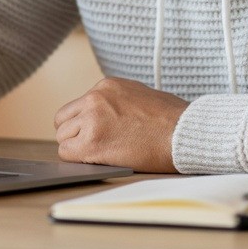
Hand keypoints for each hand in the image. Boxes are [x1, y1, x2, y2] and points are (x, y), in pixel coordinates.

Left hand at [54, 77, 187, 172]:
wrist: (184, 132)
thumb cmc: (172, 119)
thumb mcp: (140, 95)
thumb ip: (117, 101)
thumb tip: (106, 115)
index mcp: (107, 86)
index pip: (77, 106)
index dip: (83, 123)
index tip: (94, 133)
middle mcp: (95, 98)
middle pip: (63, 120)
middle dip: (74, 134)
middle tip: (92, 146)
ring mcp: (91, 119)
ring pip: (63, 137)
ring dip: (77, 148)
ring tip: (99, 155)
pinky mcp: (92, 142)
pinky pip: (66, 153)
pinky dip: (77, 160)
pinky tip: (96, 162)